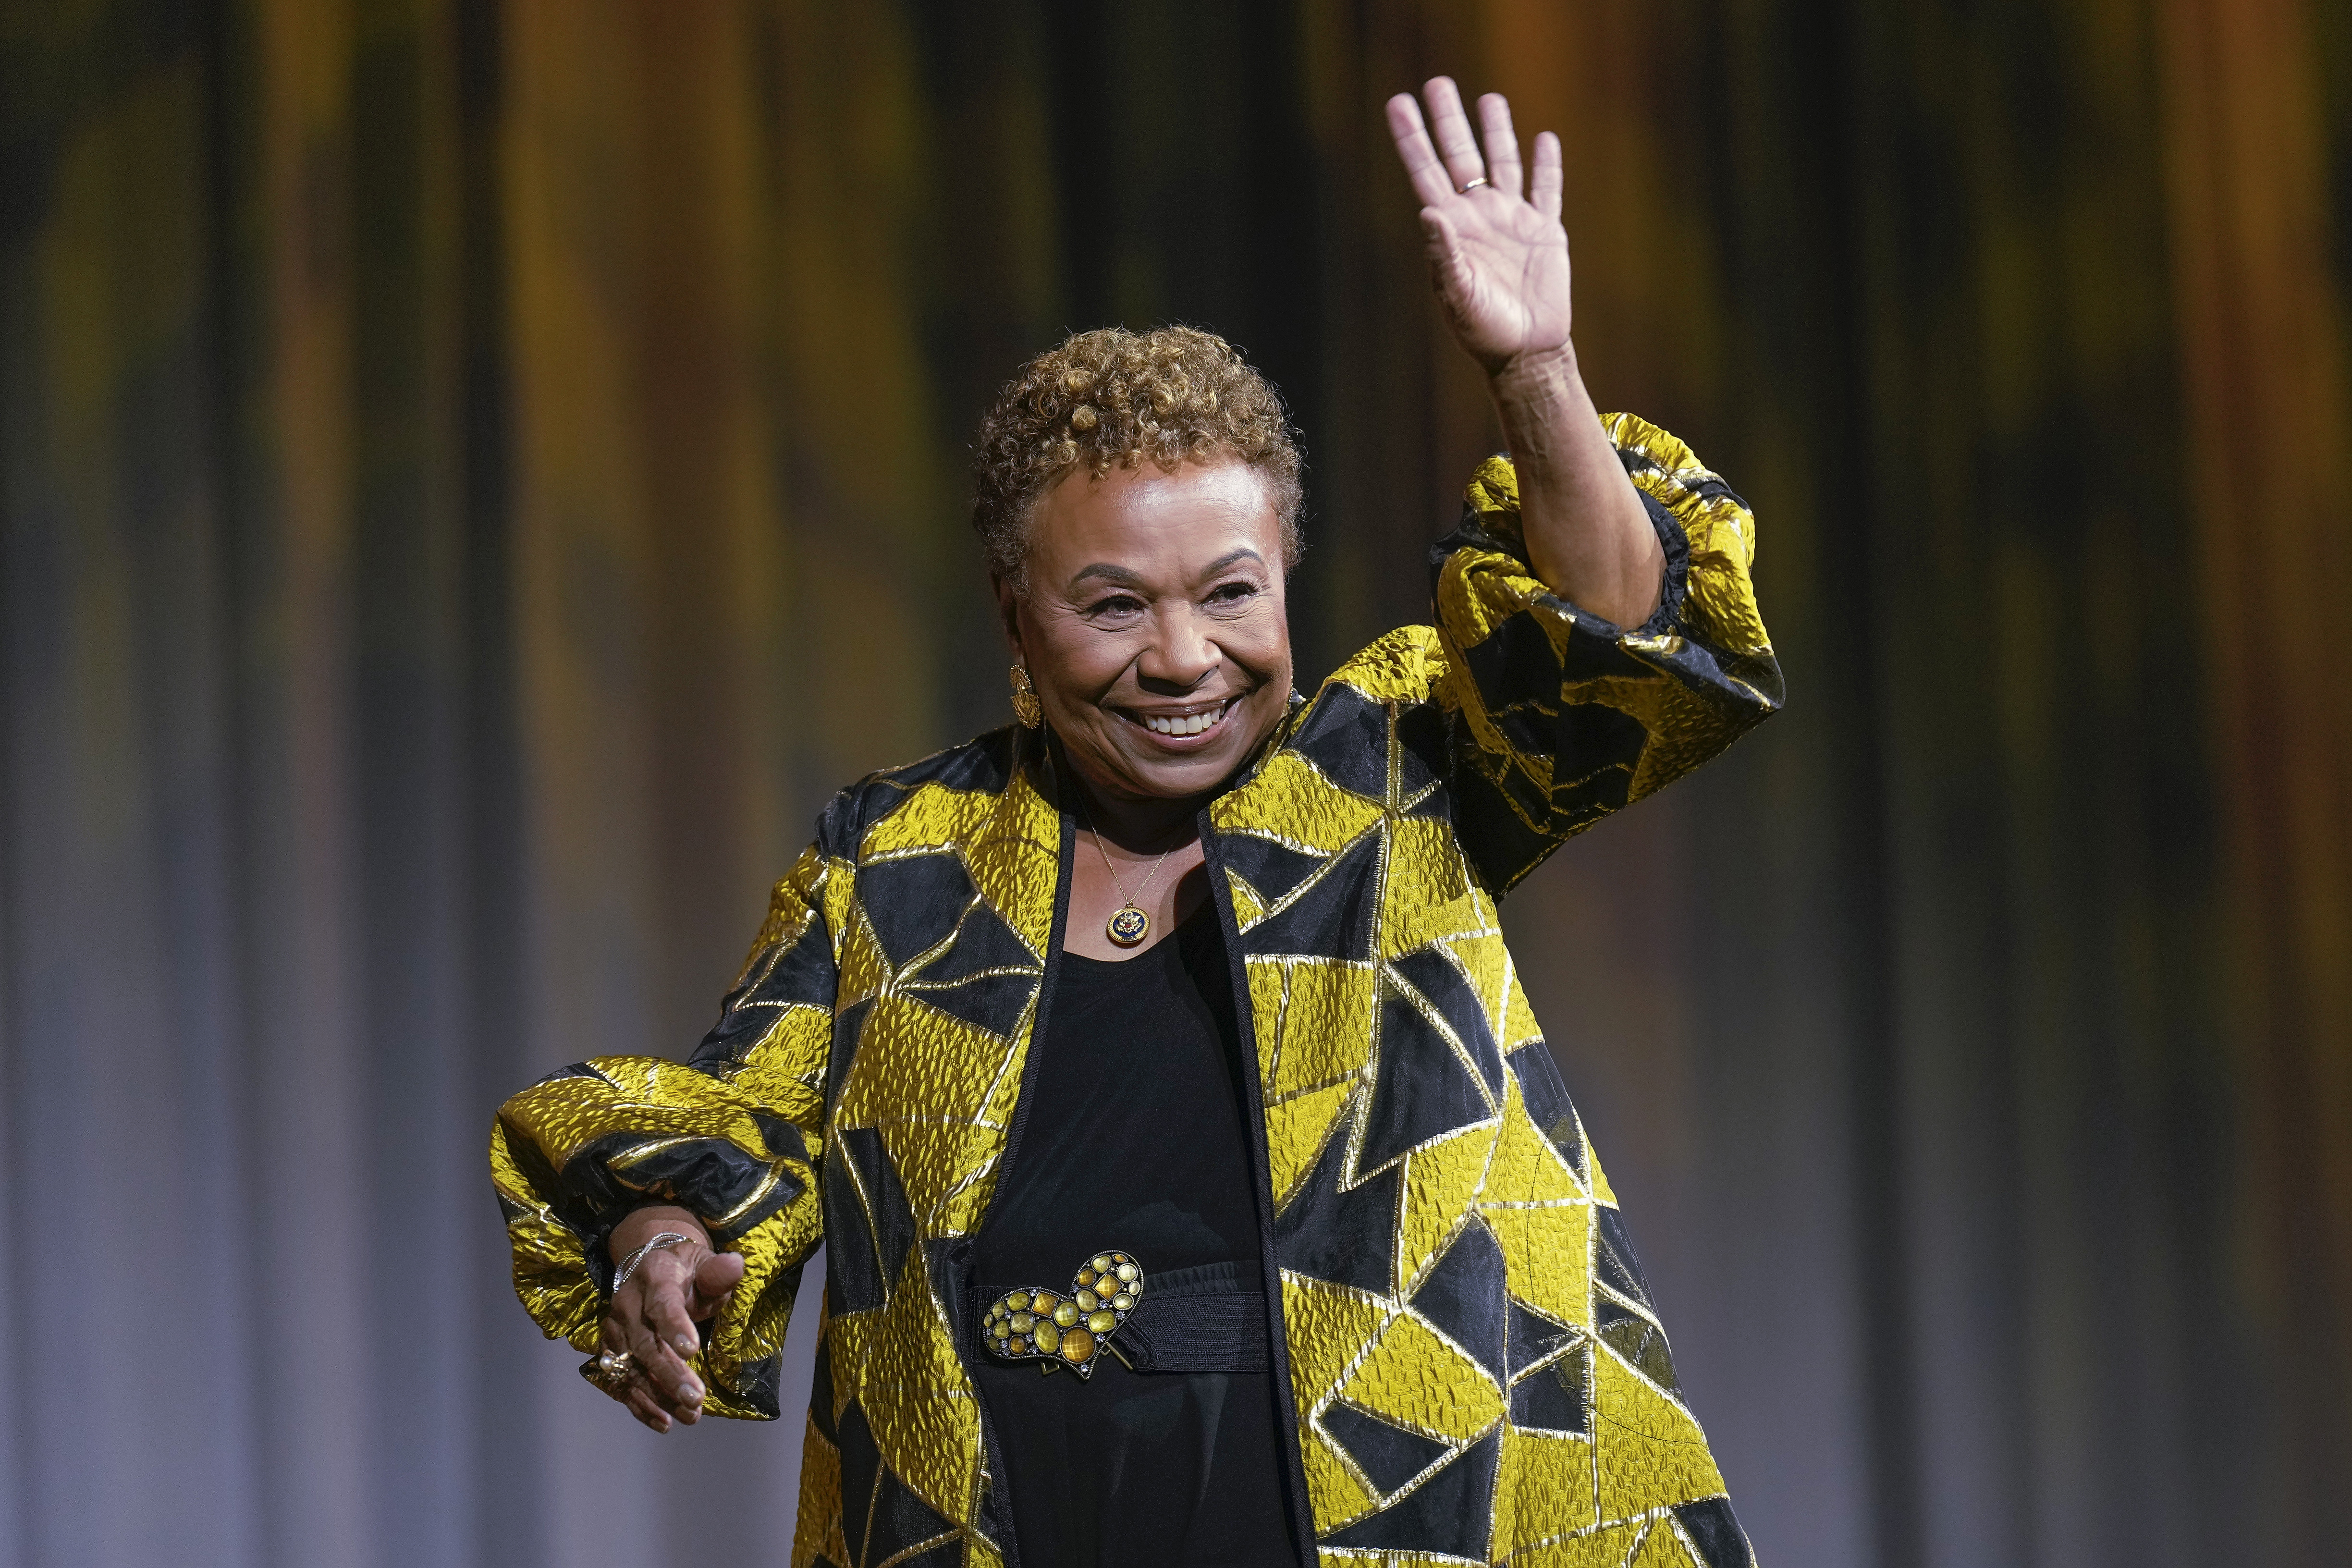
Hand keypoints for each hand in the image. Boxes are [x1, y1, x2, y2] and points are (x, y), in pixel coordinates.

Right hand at [595, 1209, 745, 1432]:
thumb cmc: (687, 1271)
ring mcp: (615, 1329)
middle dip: (669, 1374)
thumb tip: (736, 1265)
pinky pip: (620, 1382)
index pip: (661, 1303)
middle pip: (645, 1343)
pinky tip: (663, 1422)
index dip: (674, 1326)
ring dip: (658, 1396)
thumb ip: (718, 1272)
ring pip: (631, 1368)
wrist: (649, 1268)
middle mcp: (627, 1304)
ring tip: (688, 1415)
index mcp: (654, 1277)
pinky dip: (640, 1405)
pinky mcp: (611, 1350)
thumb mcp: (705, 1263)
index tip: (692, 1350)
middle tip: (695, 1399)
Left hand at [1385, 79, 1569, 375]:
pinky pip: (1547, 191)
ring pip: (1504, 164)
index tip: (1398, 103)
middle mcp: (1480, 218)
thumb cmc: (1483, 330)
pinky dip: (1547, 166)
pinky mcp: (1546, 232)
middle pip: (1462, 157)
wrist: (1526, 352)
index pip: (1427, 172)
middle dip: (1450, 121)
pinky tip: (1544, 139)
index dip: (1413, 138)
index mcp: (1453, 230)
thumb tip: (1428, 211)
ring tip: (1489, 99)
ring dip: (1496, 132)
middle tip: (1437, 83)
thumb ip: (1444, 254)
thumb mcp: (1457, 294)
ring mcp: (1513, 222)